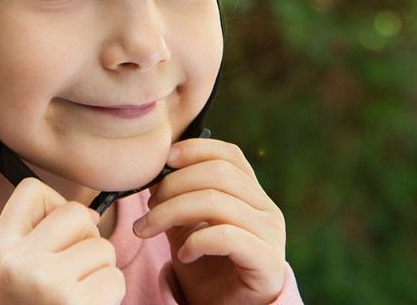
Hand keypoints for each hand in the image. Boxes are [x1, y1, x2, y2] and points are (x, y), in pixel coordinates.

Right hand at [0, 177, 124, 304]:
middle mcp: (18, 263)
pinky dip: (110, 294)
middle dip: (86, 240)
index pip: (30, 191)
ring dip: (101, 272)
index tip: (56, 236)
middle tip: (73, 272)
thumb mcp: (14, 275)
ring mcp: (48, 284)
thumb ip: (39, 238)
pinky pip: (115, 277)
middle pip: (75, 214)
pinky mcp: (78, 304)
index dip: (53, 206)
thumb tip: (91, 214)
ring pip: (102, 247)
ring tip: (79, 297)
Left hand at [133, 139, 286, 304]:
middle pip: (218, 174)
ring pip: (216, 202)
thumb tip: (152, 168)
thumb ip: (175, 196)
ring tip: (149, 229)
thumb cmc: (205, 266)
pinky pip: (226, 236)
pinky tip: (183, 255)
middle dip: (173, 185)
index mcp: (251, 194)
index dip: (194, 150)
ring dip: (171, 213)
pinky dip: (196, 241)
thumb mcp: (184, 224)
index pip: (229, 155)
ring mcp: (270, 234)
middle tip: (146, 208)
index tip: (163, 161)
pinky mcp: (268, 261)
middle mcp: (267, 209)